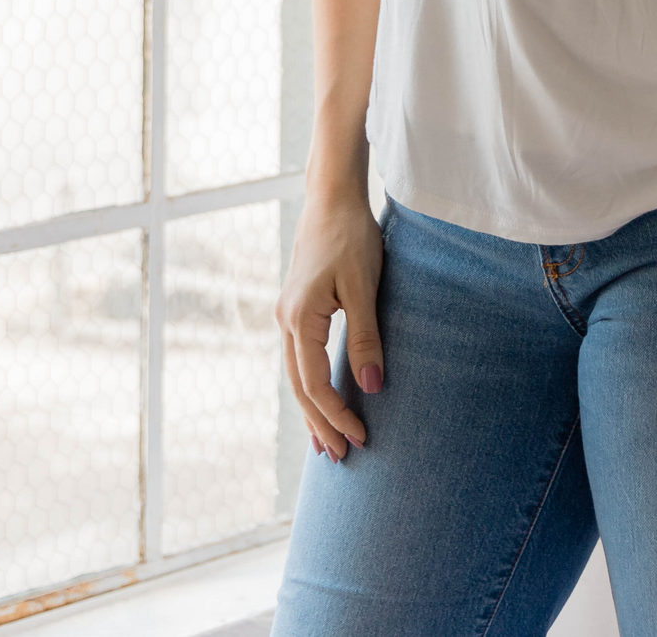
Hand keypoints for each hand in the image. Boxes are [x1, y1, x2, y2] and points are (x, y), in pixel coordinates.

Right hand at [275, 187, 384, 461]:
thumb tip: (371, 388)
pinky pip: (300, 358)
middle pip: (300, 387)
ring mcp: (287, 315)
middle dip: (320, 423)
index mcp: (300, 319)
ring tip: (325, 442)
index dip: (338, 414)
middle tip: (341, 457)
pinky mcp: (296, 307)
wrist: (332, 198)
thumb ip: (366, 337)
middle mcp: (286, 321)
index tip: (361, 437)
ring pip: (296, 375)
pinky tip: (320, 397)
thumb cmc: (352, 237)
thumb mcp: (365, 286)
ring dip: (312, 409)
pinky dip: (310, 384)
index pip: (315, 384)